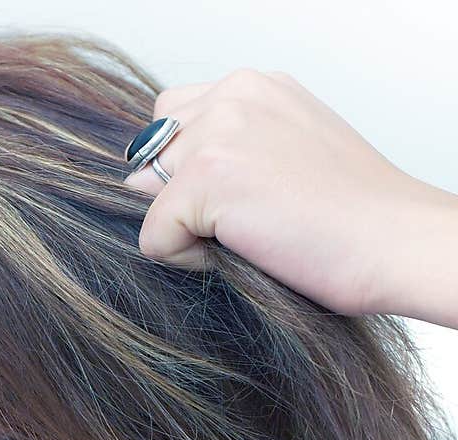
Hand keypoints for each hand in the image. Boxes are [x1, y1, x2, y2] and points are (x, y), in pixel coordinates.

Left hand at [122, 68, 431, 316]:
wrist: (392, 241)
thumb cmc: (352, 217)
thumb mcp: (284, 159)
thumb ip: (223, 153)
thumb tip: (139, 179)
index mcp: (255, 87)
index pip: (176, 118)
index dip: (194, 171)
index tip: (251, 199)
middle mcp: (233, 94)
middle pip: (153, 148)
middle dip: (179, 192)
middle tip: (247, 221)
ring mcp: (218, 131)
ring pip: (149, 192)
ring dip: (184, 226)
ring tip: (247, 236)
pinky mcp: (205, 177)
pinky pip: (154, 238)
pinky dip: (187, 261)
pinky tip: (245, 252)